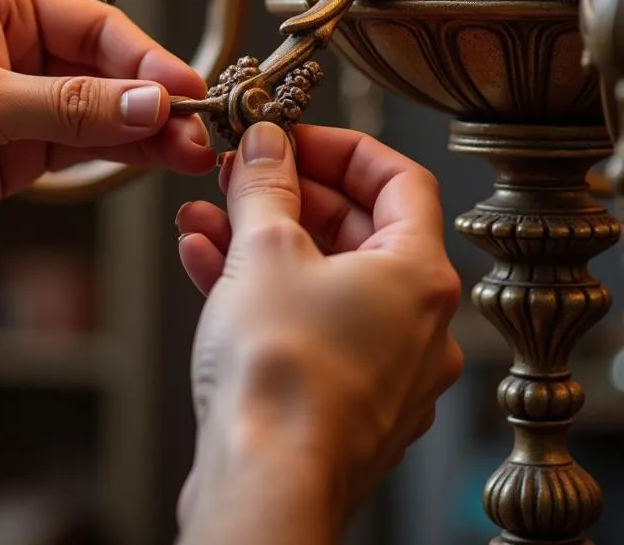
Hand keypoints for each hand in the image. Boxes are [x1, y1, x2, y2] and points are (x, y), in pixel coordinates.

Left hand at [0, 0, 215, 279]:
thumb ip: (69, 106)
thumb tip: (152, 103)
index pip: (94, 24)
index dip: (146, 61)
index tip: (186, 93)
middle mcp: (16, 39)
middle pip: (106, 66)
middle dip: (152, 99)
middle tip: (199, 132)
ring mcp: (20, 93)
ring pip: (102, 107)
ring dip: (144, 129)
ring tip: (190, 154)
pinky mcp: (18, 142)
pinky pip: (83, 141)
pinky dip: (117, 152)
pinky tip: (153, 160)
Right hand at [174, 123, 461, 543]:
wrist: (265, 485)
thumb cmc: (281, 377)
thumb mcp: (264, 248)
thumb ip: (267, 183)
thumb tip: (267, 145)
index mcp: (419, 274)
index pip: (397, 178)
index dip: (339, 147)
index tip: (290, 137)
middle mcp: (416, 322)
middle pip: (356, 227)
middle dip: (286, 194)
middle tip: (239, 174)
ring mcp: (383, 366)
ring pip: (322, 277)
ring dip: (260, 239)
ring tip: (204, 216)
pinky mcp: (344, 398)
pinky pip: (308, 323)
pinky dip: (263, 290)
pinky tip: (206, 264)